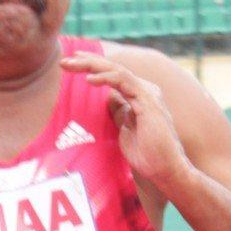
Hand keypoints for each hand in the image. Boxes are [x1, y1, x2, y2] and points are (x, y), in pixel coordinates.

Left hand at [61, 54, 190, 195]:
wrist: (165, 171)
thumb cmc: (148, 156)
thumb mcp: (126, 130)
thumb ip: (120, 112)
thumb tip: (110, 98)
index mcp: (139, 96)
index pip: (113, 76)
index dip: (92, 68)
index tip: (70, 66)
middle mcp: (145, 90)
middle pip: (113, 69)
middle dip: (88, 62)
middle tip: (65, 60)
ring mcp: (147, 94)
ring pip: (117, 71)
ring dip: (93, 65)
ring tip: (72, 64)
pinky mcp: (148, 100)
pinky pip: (123, 82)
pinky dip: (105, 78)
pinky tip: (89, 79)